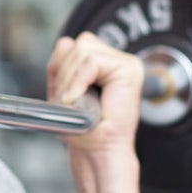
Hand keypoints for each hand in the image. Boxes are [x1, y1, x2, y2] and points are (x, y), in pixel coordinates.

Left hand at [46, 31, 143, 154]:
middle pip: (80, 43)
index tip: (62, 93)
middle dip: (64, 71)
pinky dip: (78, 80)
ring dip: (70, 77)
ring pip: (84, 49)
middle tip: (68, 99)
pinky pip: (92, 61)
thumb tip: (65, 41)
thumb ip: (62, 64)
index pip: (75, 45)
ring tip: (75, 100)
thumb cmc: (85, 129)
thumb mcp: (63, 89)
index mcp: (104, 64)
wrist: (98, 151)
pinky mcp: (129, 69)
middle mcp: (118, 61)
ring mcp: (126, 63)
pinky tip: (78, 98)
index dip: (61, 65)